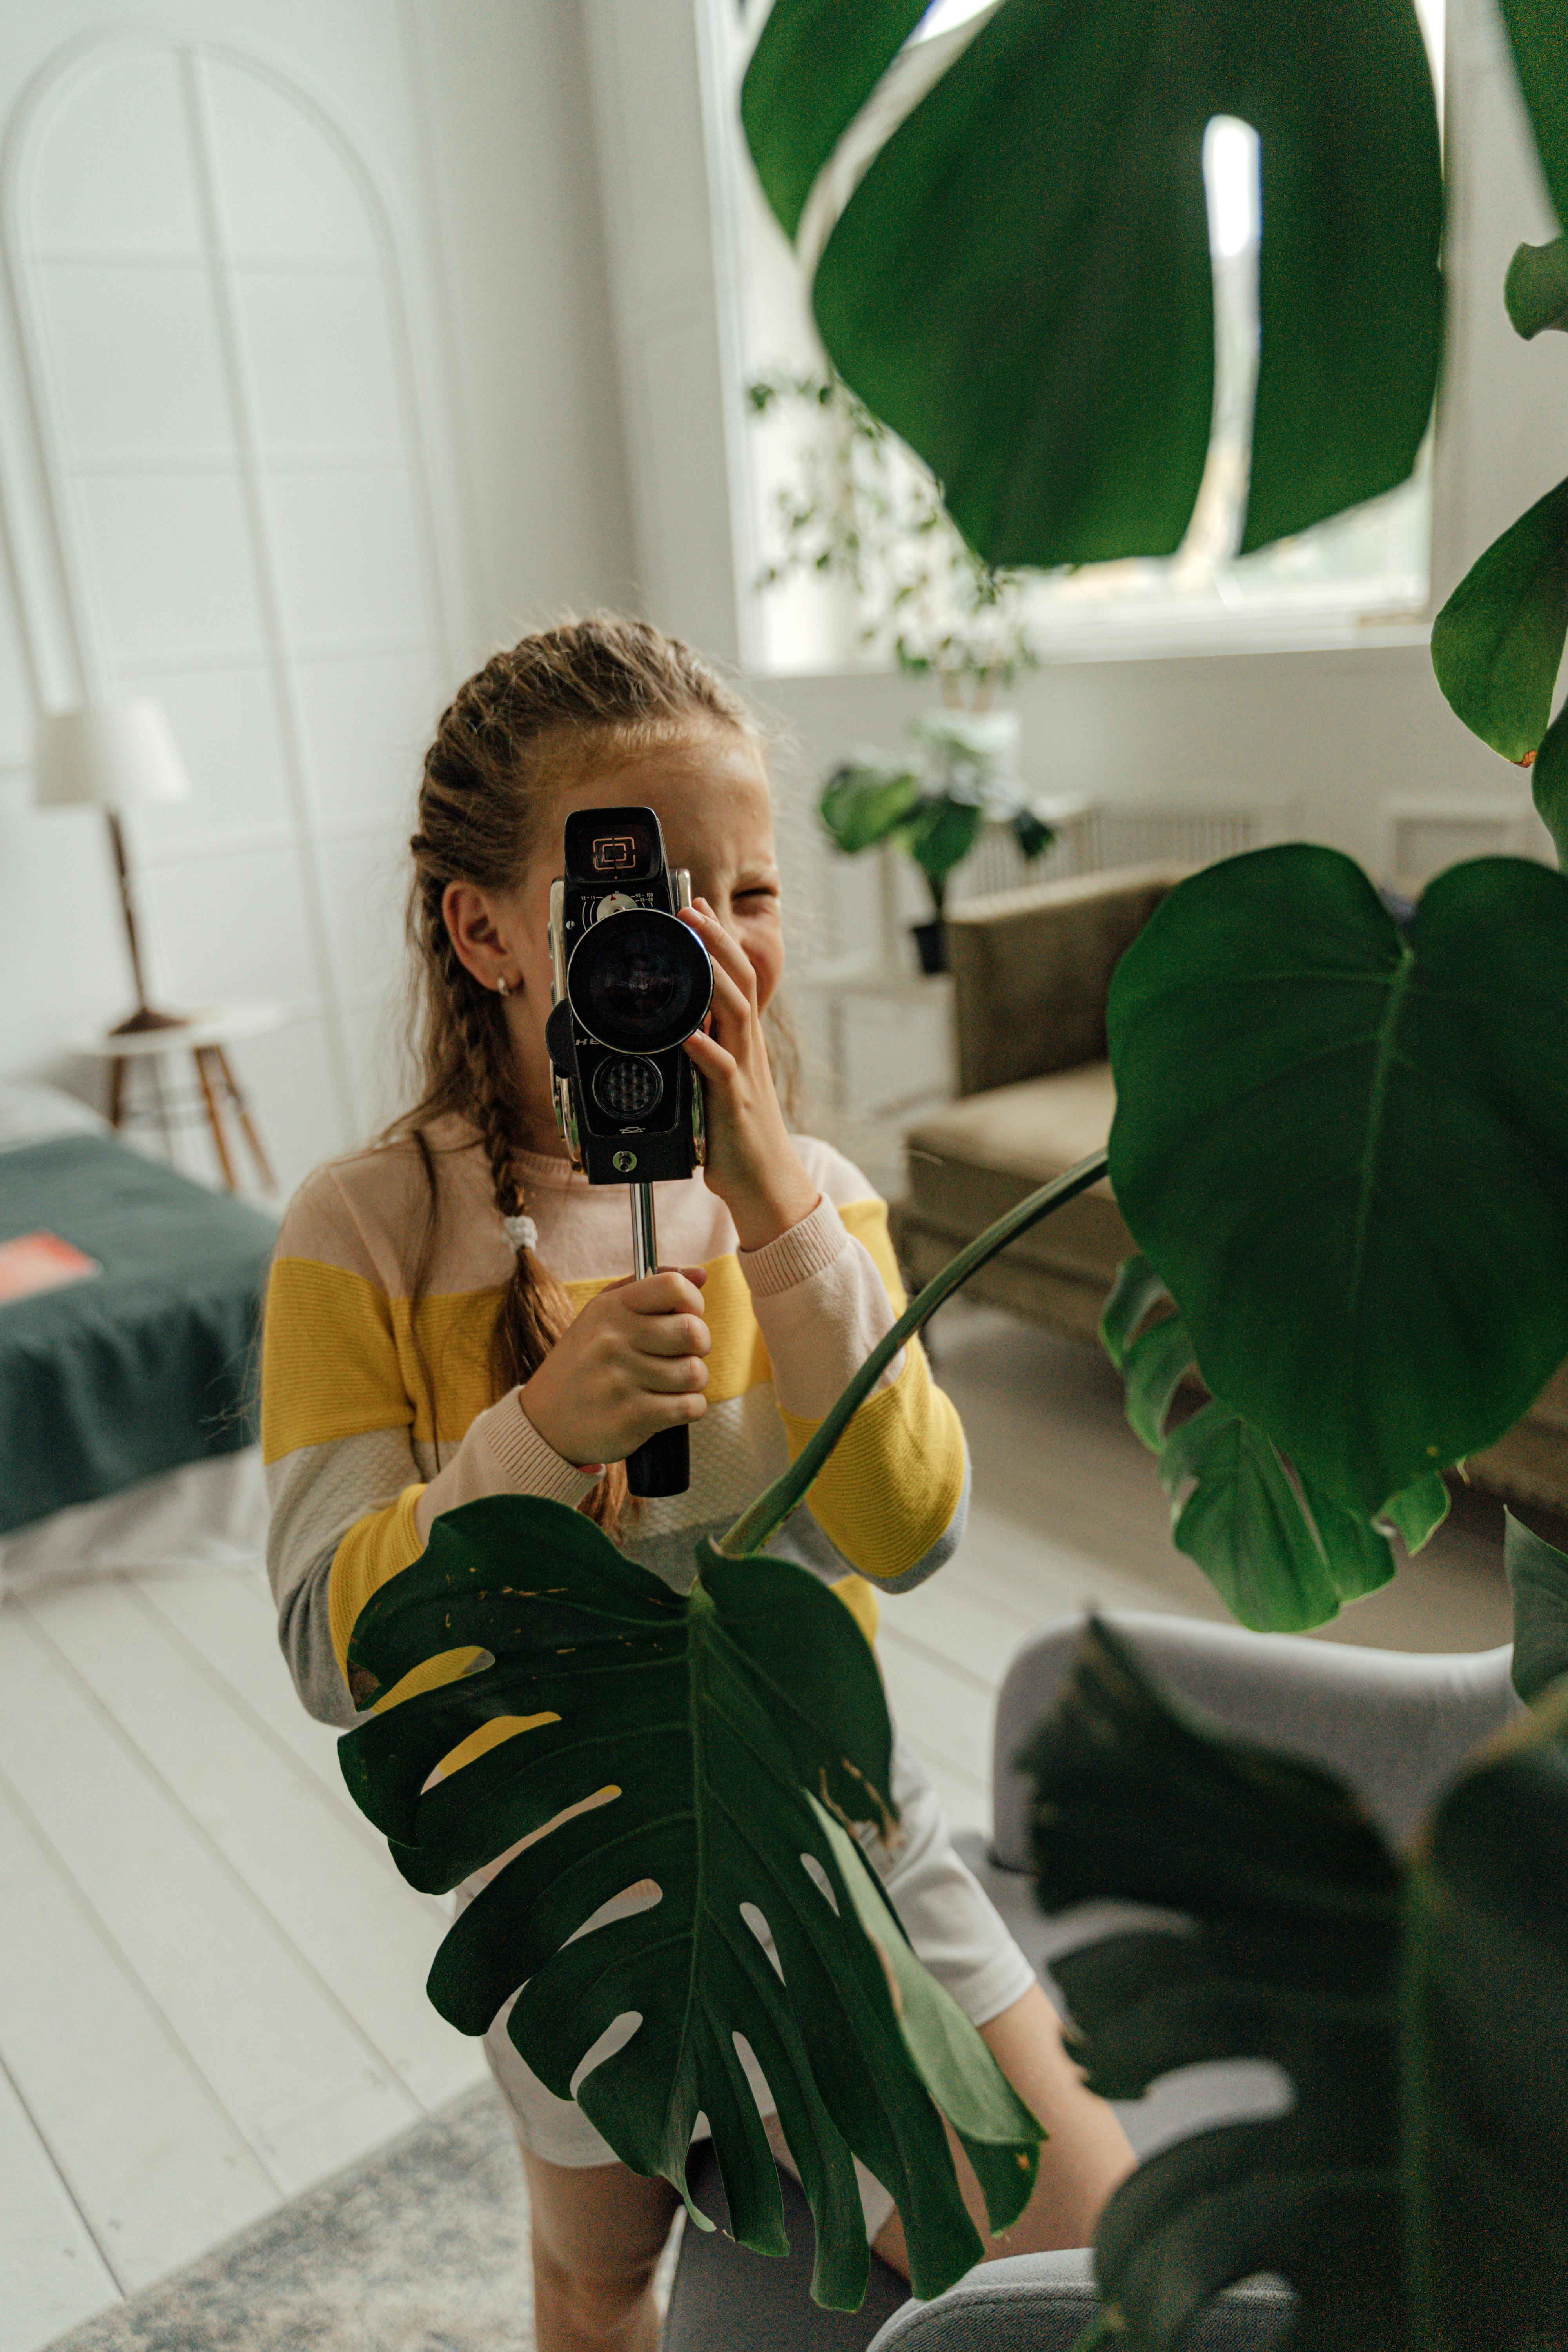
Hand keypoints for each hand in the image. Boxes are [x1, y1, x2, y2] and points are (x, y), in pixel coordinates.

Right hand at [520, 1268, 710, 1467]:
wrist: (544, 1423)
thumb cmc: (584, 1363)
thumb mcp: (604, 1314)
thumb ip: (651, 1288)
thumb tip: (701, 1275)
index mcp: (610, 1309)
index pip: (674, 1287)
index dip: (692, 1303)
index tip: (682, 1317)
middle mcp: (613, 1340)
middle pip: (693, 1332)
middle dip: (697, 1346)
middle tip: (679, 1355)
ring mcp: (620, 1380)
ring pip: (695, 1373)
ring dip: (691, 1382)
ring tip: (668, 1384)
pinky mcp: (630, 1417)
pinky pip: (690, 1407)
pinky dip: (690, 1408)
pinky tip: (668, 1407)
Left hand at [679, 900, 818, 1250]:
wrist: (767, 1186)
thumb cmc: (739, 1137)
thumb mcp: (719, 1082)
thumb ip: (706, 1051)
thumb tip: (681, 1024)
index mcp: (744, 1041)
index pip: (736, 978)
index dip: (718, 941)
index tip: (697, 908)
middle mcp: (748, 1048)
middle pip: (738, 981)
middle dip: (715, 941)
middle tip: (692, 908)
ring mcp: (744, 1073)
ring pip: (734, 1012)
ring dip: (713, 976)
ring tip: (695, 948)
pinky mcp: (734, 1103)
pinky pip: (721, 1068)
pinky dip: (705, 1048)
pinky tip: (688, 1034)